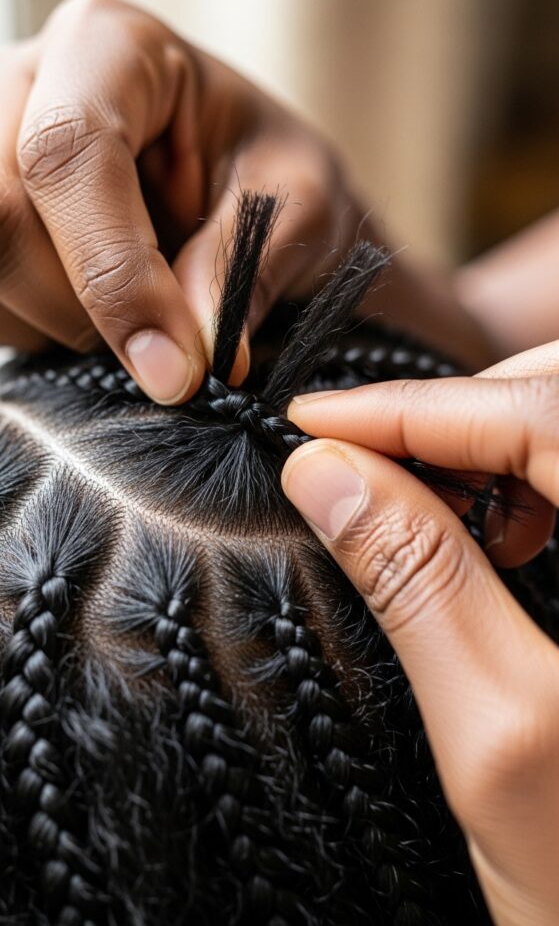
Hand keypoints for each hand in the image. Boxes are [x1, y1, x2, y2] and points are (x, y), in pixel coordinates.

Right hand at [0, 0, 493, 401]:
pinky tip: (101, 316)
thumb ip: (242, 269)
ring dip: (64, 326)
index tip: (175, 365)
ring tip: (145, 320)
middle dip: (85, 308)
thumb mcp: (305, 208)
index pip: (71, 150)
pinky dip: (44, 333)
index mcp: (112, 48)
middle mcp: (30, 86)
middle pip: (2, 213)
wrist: (264, 202)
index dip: (113, 269)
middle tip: (169, 349)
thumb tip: (184, 350)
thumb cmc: (284, 182)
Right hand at [282, 341, 558, 925]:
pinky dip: (530, 477)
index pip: (539, 416)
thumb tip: (328, 473)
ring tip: (424, 497)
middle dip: (458, 413)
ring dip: (493, 442)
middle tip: (362, 456)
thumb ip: (417, 582)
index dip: (412, 409)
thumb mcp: (495, 733)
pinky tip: (499, 528)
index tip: (316, 419)